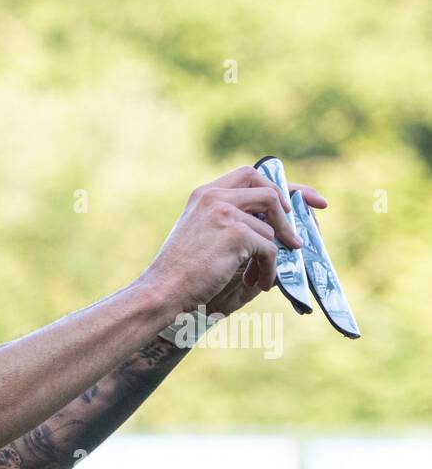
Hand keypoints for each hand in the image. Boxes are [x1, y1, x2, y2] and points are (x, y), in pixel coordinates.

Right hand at [141, 166, 304, 315]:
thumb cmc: (181, 275)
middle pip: (269, 191)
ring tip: (259, 277)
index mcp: (204, 194)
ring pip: (269, 228)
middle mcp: (214, 196)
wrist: (161, 293)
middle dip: (290, 214)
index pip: (252, 176)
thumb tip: (281, 227)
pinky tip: (259, 283)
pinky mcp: (236, 233)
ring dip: (271, 256)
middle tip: (296, 240)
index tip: (307, 200)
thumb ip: (234, 223)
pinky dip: (268, 270)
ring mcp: (225, 212)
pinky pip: (269, 249)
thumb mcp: (204, 238)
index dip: (282, 185)